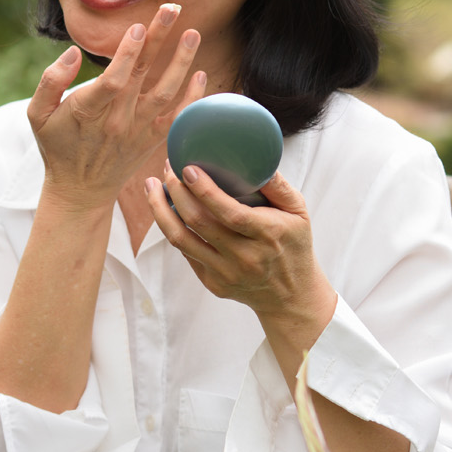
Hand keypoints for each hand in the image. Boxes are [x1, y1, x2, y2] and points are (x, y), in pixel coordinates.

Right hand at [27, 3, 204, 211]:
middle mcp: (116, 121)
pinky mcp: (152, 141)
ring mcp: (137, 131)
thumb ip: (50, 82)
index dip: (127, 54)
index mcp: (87, 111)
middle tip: (172, 8)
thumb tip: (73, 53)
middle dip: (159, 39)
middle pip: (143, 75)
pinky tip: (201, 74)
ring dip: (181, 62)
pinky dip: (192, 99)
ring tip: (193, 33)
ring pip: (165, 93)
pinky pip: (177, 119)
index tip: (138, 27)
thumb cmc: (57, 146)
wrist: (80, 190)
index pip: (113, 79)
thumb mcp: (36, 115)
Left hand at [145, 165, 335, 327]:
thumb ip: (278, 185)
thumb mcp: (298, 212)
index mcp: (267, 234)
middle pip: (197, 222)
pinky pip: (185, 252)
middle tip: (167, 169)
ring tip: (152, 187)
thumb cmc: (294, 245)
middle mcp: (244, 257)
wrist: (291, 296)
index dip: (204, 189)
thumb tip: (255, 156)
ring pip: (180, 239)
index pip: (229, 212)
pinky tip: (167, 209)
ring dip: (160, 210)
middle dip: (176, 191)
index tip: (187, 168)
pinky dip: (173, 228)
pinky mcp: (213, 283)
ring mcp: (226, 273)